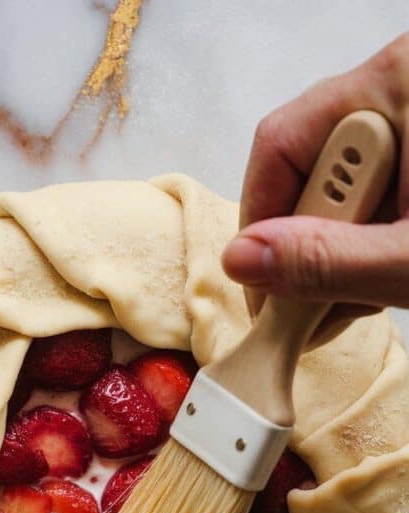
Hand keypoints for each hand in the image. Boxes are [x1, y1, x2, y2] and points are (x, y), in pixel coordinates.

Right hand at [222, 32, 408, 335]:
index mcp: (396, 83)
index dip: (259, 226)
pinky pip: (369, 189)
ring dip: (337, 249)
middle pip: (306, 165)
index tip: (261, 290)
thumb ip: (332, 263)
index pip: (280, 144)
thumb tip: (243, 261)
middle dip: (307, 243)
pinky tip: (381, 271)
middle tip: (321, 305)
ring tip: (363, 294)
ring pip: (336, 184)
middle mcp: (397, 86)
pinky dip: (366, 237)